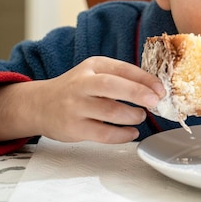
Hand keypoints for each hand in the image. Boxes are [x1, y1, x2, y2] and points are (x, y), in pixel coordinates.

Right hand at [30, 57, 164, 143]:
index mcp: (93, 66)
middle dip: (138, 94)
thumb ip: (120, 77)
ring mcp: (75, 107)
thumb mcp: (94, 73)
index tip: (161, 89)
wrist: (39, 105)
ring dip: (132, 116)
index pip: (123, 69)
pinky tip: (131, 132)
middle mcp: (82, 84)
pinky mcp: (73, 128)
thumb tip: (154, 89)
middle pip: (112, 86)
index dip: (145, 79)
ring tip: (140, 116)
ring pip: (109, 111)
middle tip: (155, 102)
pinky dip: (122, 135)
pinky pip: (103, 134)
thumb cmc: (76, 89)